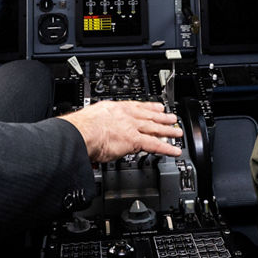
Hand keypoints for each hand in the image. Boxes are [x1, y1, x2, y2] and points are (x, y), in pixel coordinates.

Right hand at [60, 100, 182, 161]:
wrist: (81, 133)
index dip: (148, 107)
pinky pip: (154, 145)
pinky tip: (173, 150)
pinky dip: (166, 148)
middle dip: (161, 116)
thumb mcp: (93, 118)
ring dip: (167, 130)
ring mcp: (132, 127)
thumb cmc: (82, 128)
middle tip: (171, 117)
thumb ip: (102, 123)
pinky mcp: (135, 140)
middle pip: (148, 116)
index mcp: (114, 108)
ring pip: (154, 128)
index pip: (136, 107)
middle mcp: (126, 115)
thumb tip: (101, 130)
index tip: (156, 106)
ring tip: (176, 131)